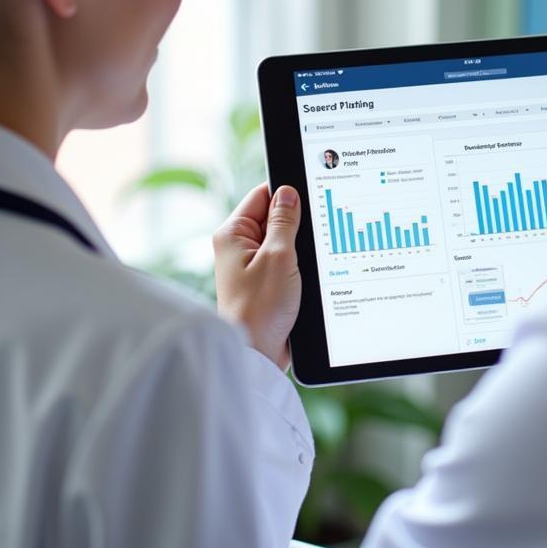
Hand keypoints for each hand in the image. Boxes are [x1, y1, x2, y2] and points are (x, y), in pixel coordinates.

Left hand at [213, 184, 301, 369]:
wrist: (257, 354)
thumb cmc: (260, 309)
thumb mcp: (278, 257)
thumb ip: (284, 221)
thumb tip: (288, 193)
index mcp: (233, 234)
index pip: (262, 195)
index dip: (287, 194)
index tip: (311, 195)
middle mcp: (239, 247)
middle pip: (275, 218)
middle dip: (297, 224)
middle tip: (313, 235)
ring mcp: (252, 266)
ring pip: (284, 241)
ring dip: (300, 248)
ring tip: (307, 261)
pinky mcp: (266, 283)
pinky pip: (287, 262)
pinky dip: (299, 265)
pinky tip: (308, 275)